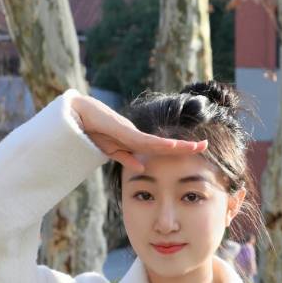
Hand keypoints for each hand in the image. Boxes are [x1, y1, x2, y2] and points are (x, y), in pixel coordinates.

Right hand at [69, 93, 206, 171]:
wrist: (75, 116)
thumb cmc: (92, 131)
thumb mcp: (110, 150)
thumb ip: (125, 158)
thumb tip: (141, 167)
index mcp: (134, 141)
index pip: (160, 148)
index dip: (178, 150)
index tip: (195, 150)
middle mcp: (135, 135)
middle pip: (164, 144)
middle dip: (185, 146)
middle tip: (206, 145)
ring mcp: (129, 132)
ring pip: (158, 143)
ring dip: (177, 146)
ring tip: (197, 147)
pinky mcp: (122, 131)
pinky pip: (143, 140)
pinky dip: (157, 144)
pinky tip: (172, 146)